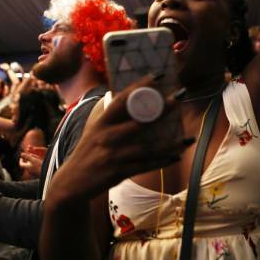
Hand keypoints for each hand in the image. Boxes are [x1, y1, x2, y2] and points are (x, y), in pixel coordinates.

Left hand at [20, 146, 45, 177]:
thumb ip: (27, 156)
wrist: (46, 173)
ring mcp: (33, 173)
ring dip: (32, 162)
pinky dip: (36, 165)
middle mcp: (29, 171)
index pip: (21, 164)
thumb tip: (21, 154)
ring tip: (36, 158)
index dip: (20, 160)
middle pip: (26, 165)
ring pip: (31, 166)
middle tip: (30, 156)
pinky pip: (34, 168)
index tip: (21, 158)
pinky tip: (40, 162)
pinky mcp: (37, 173)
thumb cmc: (39, 166)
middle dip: (28, 160)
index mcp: (27, 167)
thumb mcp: (33, 159)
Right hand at [47, 76, 190, 202]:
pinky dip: (161, 162)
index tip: (158, 75)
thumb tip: (134, 97)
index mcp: (101, 122)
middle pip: (139, 120)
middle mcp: (106, 136)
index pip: (122, 99)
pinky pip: (145, 166)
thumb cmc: (88, 152)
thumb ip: (113, 117)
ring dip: (170, 144)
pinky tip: (176, 157)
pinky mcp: (117, 172)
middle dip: (162, 108)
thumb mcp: (95, 131)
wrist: (69, 184)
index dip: (140, 86)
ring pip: (147, 147)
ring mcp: (112, 155)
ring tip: (189, 138)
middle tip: (180, 96)